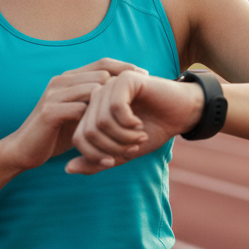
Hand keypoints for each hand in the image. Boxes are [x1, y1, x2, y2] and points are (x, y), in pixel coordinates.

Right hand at [0, 59, 147, 172]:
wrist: (24, 150)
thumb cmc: (56, 132)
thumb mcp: (79, 112)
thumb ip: (95, 100)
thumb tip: (126, 91)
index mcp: (69, 77)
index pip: (104, 63)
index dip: (126, 67)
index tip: (147, 76)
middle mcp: (61, 80)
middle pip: (103, 75)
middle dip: (123, 89)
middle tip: (142, 104)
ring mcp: (54, 94)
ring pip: (95, 90)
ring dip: (114, 109)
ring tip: (131, 127)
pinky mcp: (50, 111)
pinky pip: (82, 111)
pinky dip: (98, 125)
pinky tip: (110, 141)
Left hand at [66, 72, 205, 174]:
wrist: (181, 114)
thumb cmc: (153, 131)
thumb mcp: (122, 152)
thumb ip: (96, 161)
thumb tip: (67, 169)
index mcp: (93, 111)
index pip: (79, 138)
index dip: (96, 155)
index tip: (116, 160)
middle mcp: (98, 96)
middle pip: (88, 130)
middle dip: (111, 148)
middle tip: (132, 149)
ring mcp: (111, 85)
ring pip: (101, 121)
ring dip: (122, 137)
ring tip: (138, 138)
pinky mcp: (125, 79)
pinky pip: (115, 108)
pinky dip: (128, 124)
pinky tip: (139, 125)